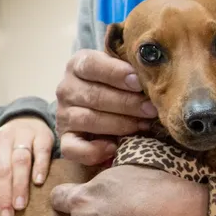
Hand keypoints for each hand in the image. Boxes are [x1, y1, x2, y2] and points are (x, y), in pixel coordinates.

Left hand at [0, 116, 54, 215]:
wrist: (28, 122)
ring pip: (19, 160)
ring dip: (19, 185)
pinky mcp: (42, 135)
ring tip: (20, 206)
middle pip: (1, 169)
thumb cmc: (9, 152)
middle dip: (3, 194)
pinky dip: (40, 167)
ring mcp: (23, 135)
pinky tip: (38, 182)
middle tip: (7, 215)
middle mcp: (2, 139)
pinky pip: (41, 151)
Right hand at [56, 49, 157, 165]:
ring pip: (88, 120)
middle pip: (94, 95)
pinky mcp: (64, 139)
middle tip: (151, 109)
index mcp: (78, 65)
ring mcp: (63, 115)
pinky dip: (93, 151)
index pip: (92, 65)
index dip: (116, 73)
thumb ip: (132, 70)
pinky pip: (71, 148)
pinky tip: (113, 148)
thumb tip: (152, 72)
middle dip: (126, 103)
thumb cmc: (117, 87)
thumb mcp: (122, 72)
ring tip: (142, 126)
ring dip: (119, 124)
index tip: (139, 83)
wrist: (100, 110)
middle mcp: (66, 88)